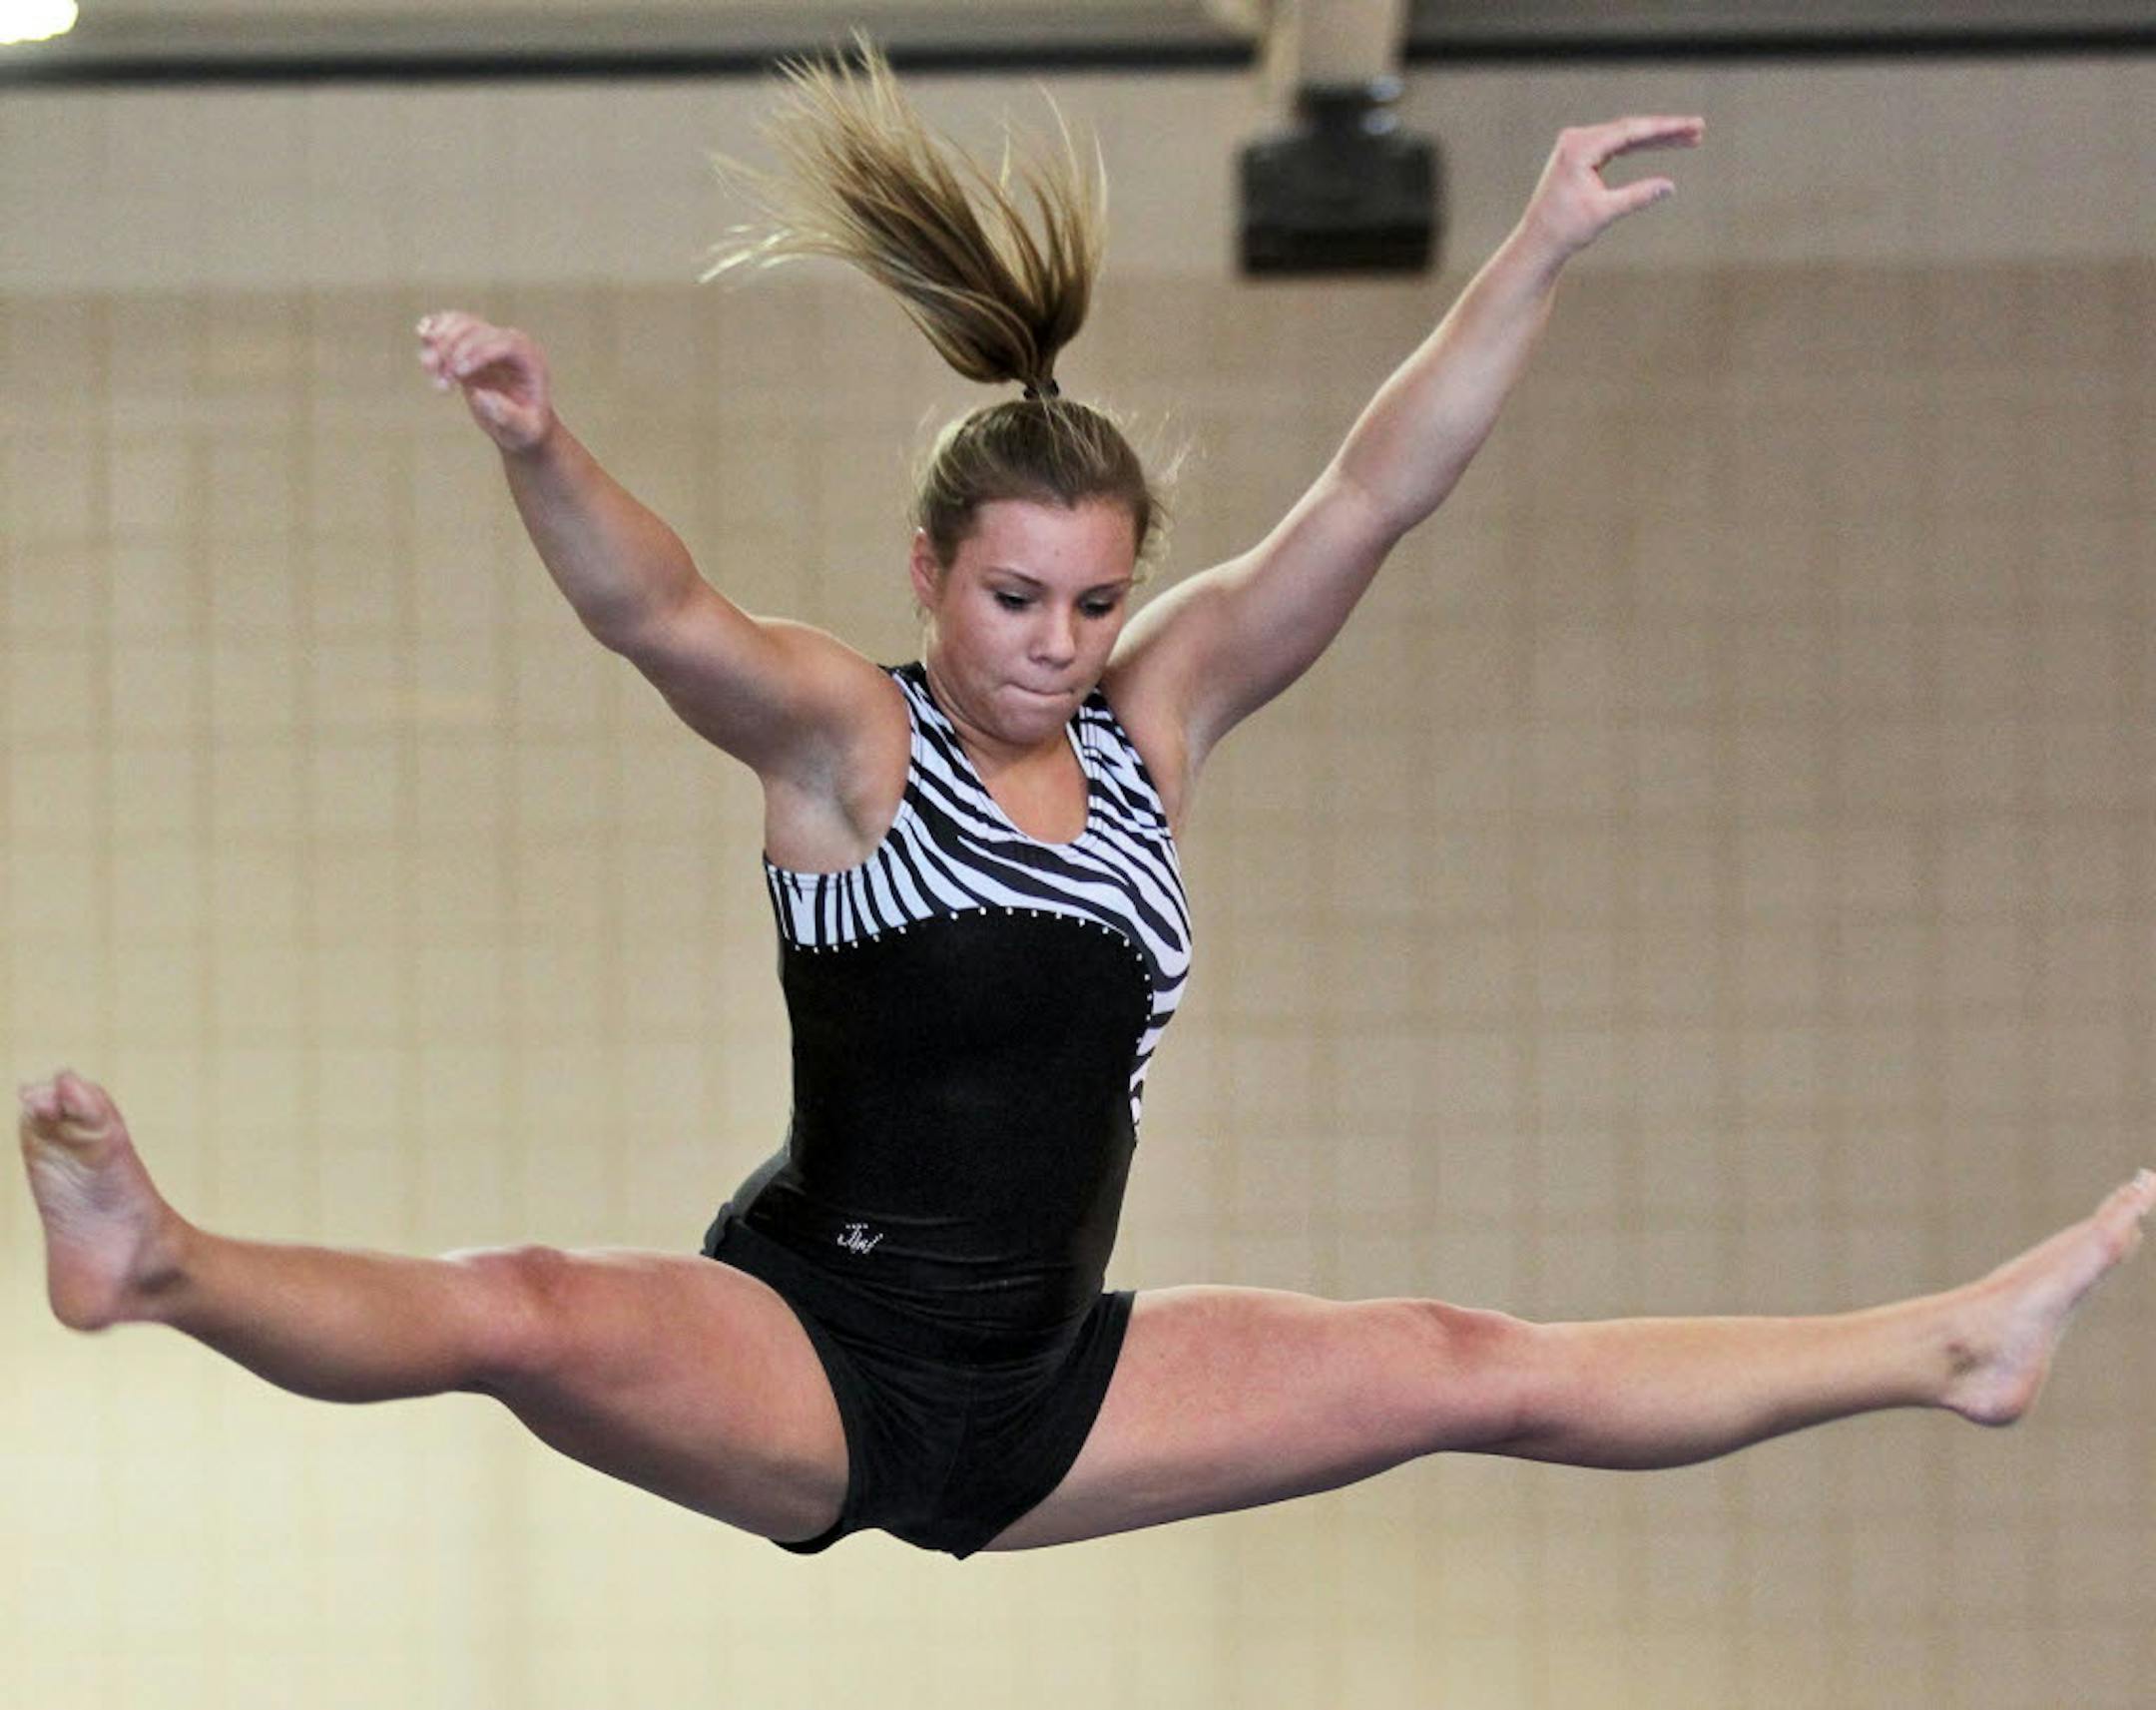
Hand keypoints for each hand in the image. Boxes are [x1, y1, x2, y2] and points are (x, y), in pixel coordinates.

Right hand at [415, 311, 554, 453]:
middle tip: (441, 383)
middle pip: (477, 330)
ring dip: (439, 342)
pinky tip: (423, 335)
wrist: (517, 424)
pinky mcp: (469, 345)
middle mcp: (509, 343)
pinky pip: (451, 326)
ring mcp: (488, 341)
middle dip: (453, 351)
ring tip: (429, 369)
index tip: (459, 374)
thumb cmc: (526, 428)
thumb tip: (483, 395)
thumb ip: (508, 416)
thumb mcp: (523, 429)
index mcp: (529, 359)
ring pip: (460, 324)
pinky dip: (435, 328)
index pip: (504, 342)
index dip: (478, 353)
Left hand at [1516, 116, 1703, 262]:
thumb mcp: (1605, 212)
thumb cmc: (1566, 230)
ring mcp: (1577, 145)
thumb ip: (1638, 196)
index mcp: (1579, 148)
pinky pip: (1616, 145)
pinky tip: (1663, 144)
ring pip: (1625, 136)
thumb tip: (1669, 186)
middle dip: (1665, 131)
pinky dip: (1639, 146)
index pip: (1630, 131)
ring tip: (1689, 138)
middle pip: (1630, 129)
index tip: (1691, 126)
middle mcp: (1577, 139)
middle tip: (1699, 129)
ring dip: (1656, 138)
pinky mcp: (1581, 154)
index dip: (1665, 128)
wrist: (1538, 242)